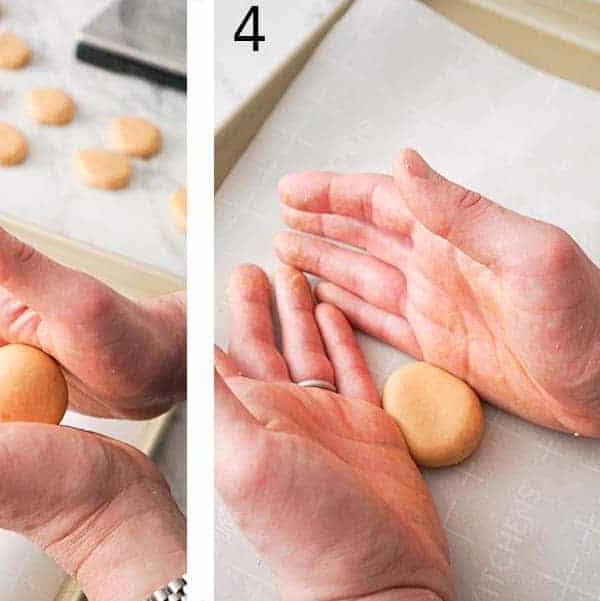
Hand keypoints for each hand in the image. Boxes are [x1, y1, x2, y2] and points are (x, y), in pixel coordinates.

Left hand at [216, 264, 452, 600]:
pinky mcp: (368, 427)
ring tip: (296, 270)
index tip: (210, 273)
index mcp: (246, 414)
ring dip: (300, 310)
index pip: (221, 350)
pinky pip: (352, 369)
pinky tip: (335, 313)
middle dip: (260, 301)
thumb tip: (187, 344)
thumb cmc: (305, 531)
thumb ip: (216, 399)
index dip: (217, 311)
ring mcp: (325, 419)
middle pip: (265, 341)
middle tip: (256, 262)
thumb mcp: (244, 457)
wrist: (377, 579)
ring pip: (308, 348)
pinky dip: (343, 339)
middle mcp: (282, 412)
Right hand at [276, 148, 599, 435]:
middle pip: (363, 234)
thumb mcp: (530, 255)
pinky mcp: (435, 346)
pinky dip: (345, 308)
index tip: (294, 189)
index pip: (381, 202)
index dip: (333, 193)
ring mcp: (433, 305)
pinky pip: (376, 320)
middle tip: (282, 215)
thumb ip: (462, 212)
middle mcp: (437, 265)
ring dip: (324, 261)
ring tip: (286, 250)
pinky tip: (324, 297)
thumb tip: (404, 162)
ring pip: (362, 276)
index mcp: (455, 236)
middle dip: (320, 222)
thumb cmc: (585, 321)